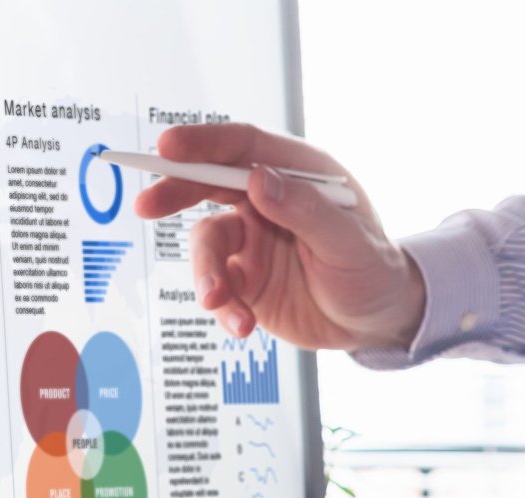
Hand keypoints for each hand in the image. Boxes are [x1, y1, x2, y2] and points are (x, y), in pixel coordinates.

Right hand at [131, 124, 425, 349]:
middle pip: (208, 184)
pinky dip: (223, 308)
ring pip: (208, 244)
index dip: (203, 143)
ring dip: (206, 274)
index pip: (243, 146)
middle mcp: (268, 200)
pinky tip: (243, 326)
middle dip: (175, 193)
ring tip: (219, 302)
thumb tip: (259, 179)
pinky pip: (218, 288)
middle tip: (147, 206)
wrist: (377, 322)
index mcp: (297, 174)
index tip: (168, 147)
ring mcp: (252, 240)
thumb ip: (305, 210)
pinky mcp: (245, 279)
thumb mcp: (350, 242)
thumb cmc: (374, 270)